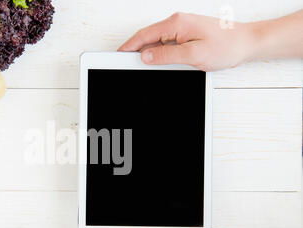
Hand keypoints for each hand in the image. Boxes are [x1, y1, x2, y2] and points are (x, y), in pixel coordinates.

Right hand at [119, 12, 254, 70]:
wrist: (247, 43)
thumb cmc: (227, 46)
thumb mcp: (193, 54)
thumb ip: (167, 55)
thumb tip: (146, 56)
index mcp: (176, 23)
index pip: (144, 35)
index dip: (129, 46)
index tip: (118, 55)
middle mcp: (178, 23)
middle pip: (149, 38)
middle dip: (137, 51)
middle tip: (127, 65)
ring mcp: (182, 29)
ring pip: (158, 43)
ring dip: (151, 54)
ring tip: (146, 68)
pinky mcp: (187, 35)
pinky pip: (168, 45)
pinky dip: (162, 54)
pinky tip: (163, 64)